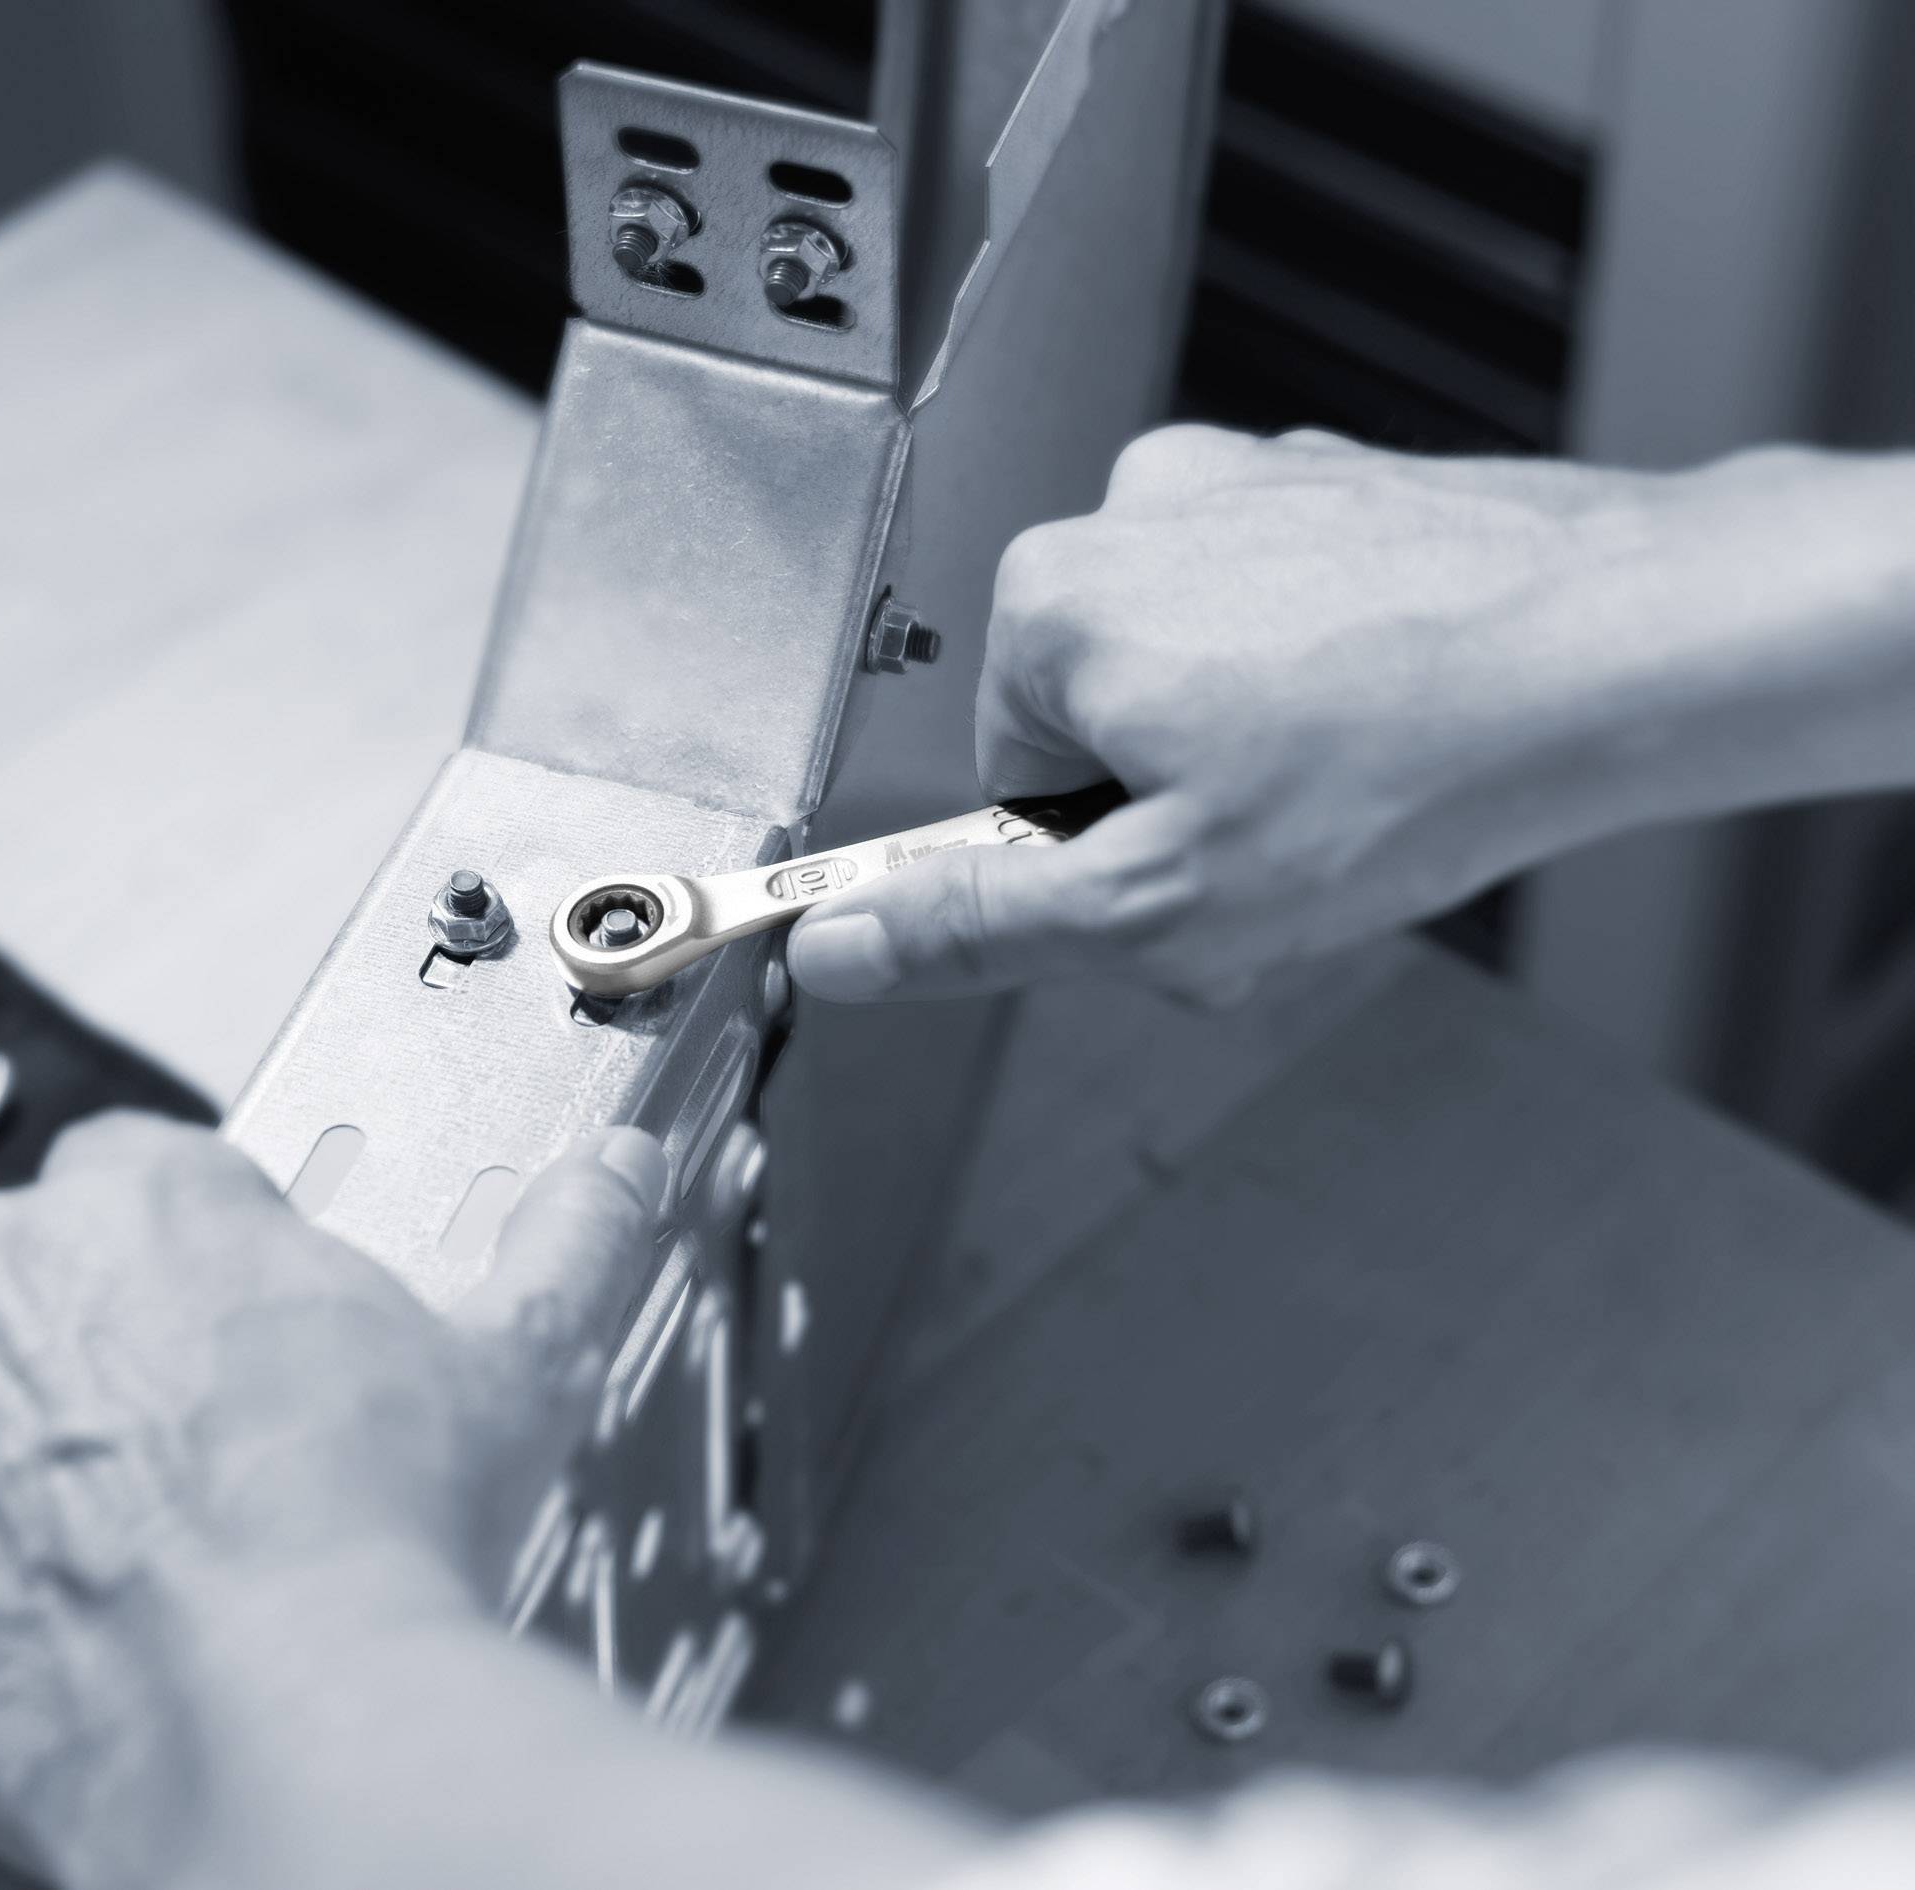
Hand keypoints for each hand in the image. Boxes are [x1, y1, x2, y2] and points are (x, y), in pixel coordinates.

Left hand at [0, 1112, 668, 1889]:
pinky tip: (79, 1592)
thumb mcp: (511, 1362)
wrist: (274, 1735)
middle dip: (123, 1339)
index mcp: (137, 1193)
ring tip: (159, 1530)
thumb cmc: (370, 1541)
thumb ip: (563, 1241)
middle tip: (225, 1436)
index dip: (216, 1251)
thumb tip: (609, 1183)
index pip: (152, 1167)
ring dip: (36, 1437)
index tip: (260, 1323)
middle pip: (52, 1276)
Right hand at [790, 426, 1897, 1005]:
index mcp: (1052, 603)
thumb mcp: (1160, 905)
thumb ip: (976, 929)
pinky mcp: (1342, 488)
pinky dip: (1332, 686)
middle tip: (1279, 857)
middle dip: (1175, 813)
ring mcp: (1248, 485)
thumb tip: (840, 944)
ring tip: (1359, 791)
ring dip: (1256, 756)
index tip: (1181, 884)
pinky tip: (1399, 730)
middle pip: (1101, 723)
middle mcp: (1132, 513)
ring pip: (1199, 675)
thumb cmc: (1414, 761)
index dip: (1098, 867)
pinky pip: (1291, 619)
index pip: (1010, 787)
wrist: (1628, 649)